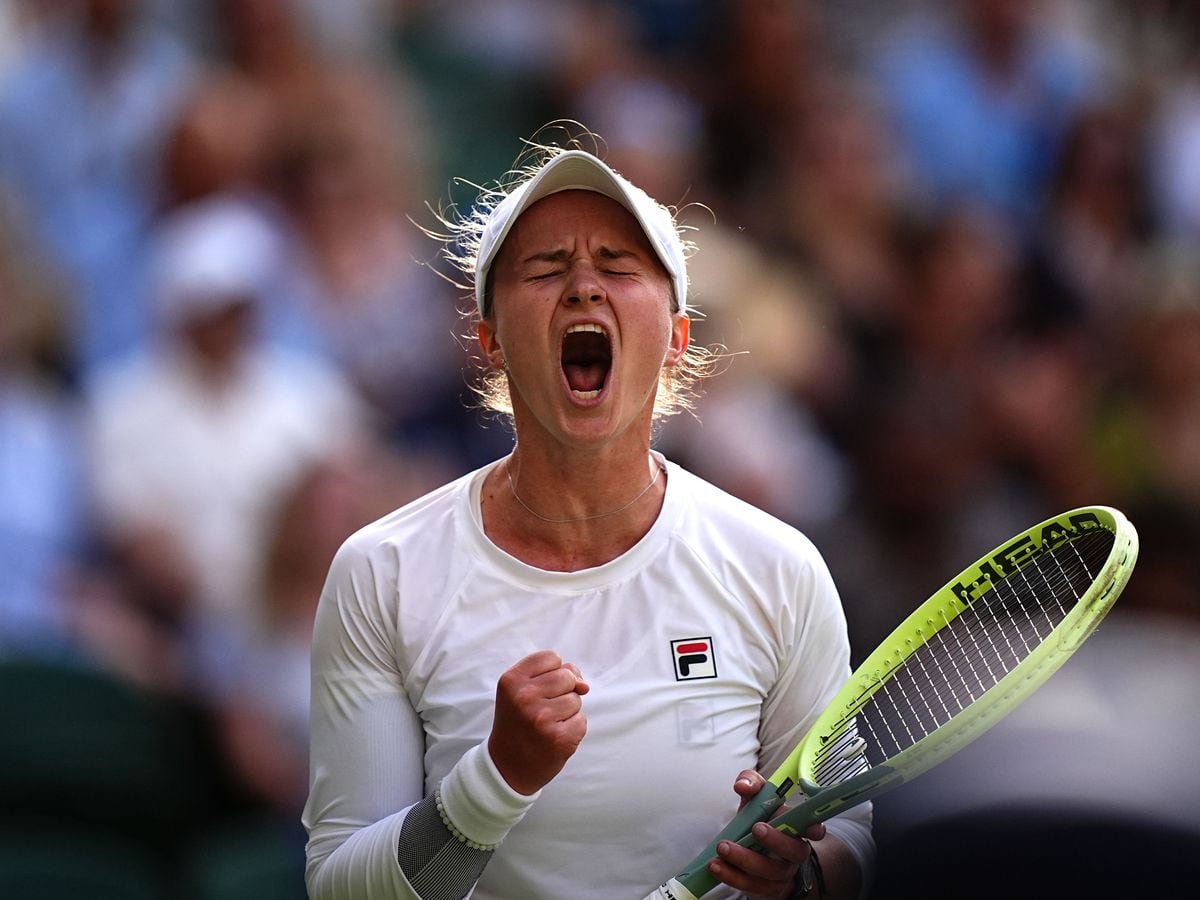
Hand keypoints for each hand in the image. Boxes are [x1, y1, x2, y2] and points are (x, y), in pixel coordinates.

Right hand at [487, 650, 589, 794]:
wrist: (507, 767)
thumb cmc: (519, 722)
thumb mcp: (522, 691)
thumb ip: (554, 674)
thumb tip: (584, 685)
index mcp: (511, 680)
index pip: (551, 657)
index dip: (552, 672)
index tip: (537, 690)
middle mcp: (524, 697)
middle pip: (567, 676)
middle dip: (562, 691)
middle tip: (541, 710)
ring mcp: (541, 718)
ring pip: (576, 699)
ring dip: (567, 712)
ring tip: (545, 725)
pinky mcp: (559, 738)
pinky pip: (581, 721)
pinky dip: (572, 729)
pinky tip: (553, 738)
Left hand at [707, 770, 825, 898]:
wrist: (754, 852)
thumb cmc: (758, 820)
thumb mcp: (756, 798)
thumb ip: (751, 783)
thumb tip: (742, 785)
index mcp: (797, 827)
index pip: (814, 828)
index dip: (816, 828)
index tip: (811, 828)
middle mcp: (794, 852)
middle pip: (794, 850)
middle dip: (776, 840)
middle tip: (756, 828)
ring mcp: (782, 873)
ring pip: (770, 871)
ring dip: (745, 859)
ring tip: (722, 847)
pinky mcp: (766, 889)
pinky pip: (752, 885)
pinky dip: (732, 875)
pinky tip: (716, 866)